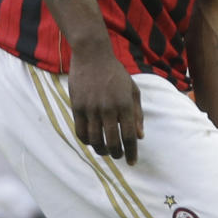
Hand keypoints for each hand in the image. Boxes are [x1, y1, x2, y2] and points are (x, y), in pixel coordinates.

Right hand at [68, 48, 143, 163]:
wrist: (92, 55)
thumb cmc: (116, 73)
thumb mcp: (133, 91)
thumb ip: (137, 114)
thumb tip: (140, 137)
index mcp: (125, 105)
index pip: (129, 136)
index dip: (131, 152)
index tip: (133, 162)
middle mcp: (108, 108)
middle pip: (112, 142)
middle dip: (116, 154)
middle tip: (118, 157)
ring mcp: (91, 108)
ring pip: (95, 140)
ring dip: (101, 150)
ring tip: (105, 151)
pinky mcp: (77, 107)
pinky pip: (81, 132)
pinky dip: (87, 141)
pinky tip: (92, 141)